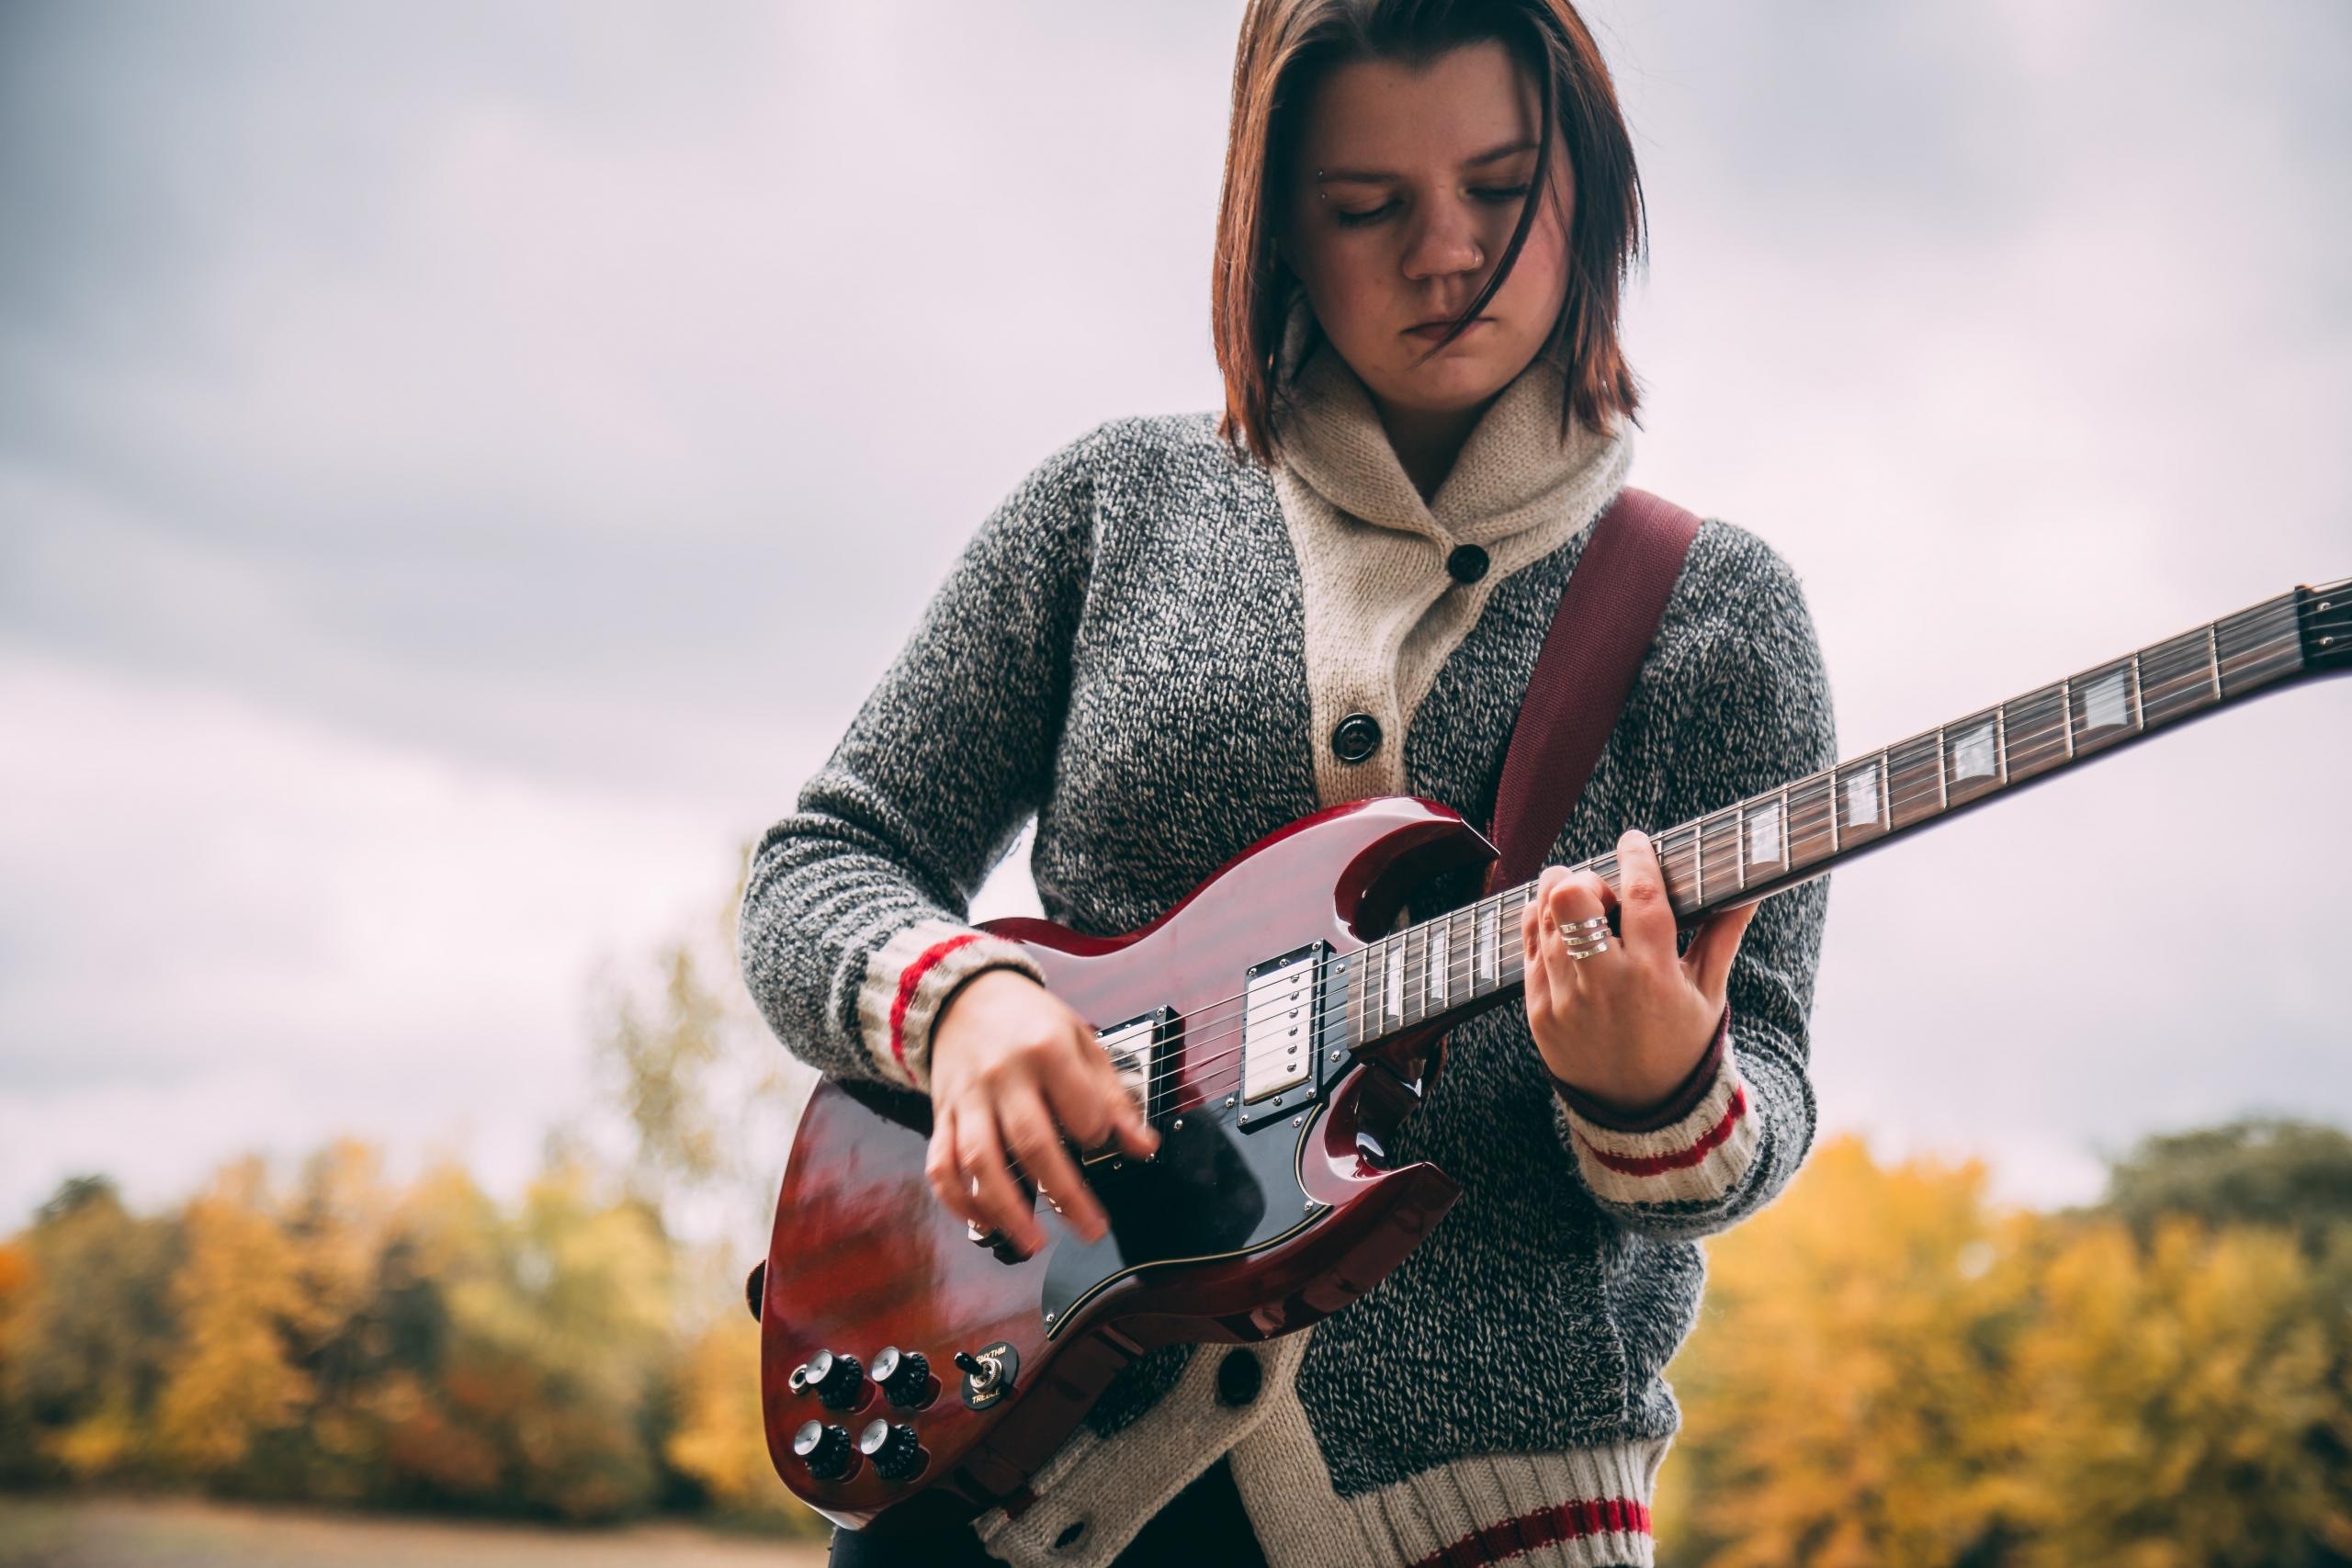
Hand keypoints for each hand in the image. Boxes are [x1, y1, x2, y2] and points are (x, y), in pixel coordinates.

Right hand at [923, 968, 1159, 1254]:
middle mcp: (1003, 1076)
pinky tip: (985, 1222)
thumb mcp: (1080, 1040)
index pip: (1080, 1108)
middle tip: (1091, 1229)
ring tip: (1033, 1243)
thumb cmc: (1030, 1021)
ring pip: (979, 1162)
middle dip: (1065, 1194)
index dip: (1098, 1135)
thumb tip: (1144, 1147)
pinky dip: (959, 1200)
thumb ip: (1113, 1095)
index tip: (1102, 1143)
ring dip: (1006, 1209)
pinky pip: (941, 1165)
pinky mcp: (940, 1115)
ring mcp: (967, 1099)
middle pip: (1033, 1144)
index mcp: (1046, 1050)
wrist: (963, 995)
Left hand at [1519, 828, 1754, 1114]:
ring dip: (1558, 894)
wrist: (1642, 1115)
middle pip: (1572, 899)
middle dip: (1586, 878)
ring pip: (1544, 916)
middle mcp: (1605, 984)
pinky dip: (1540, 923)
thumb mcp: (1708, 993)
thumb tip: (1751, 887)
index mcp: (1655, 975)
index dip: (1636, 856)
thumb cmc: (1682, 1046)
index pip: (1641, 895)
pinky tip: (1558, 921)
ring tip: (1579, 898)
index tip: (1634, 841)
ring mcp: (1565, 999)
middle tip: (1601, 888)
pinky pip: (1526, 947)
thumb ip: (1723, 934)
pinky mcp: (1538, 1011)